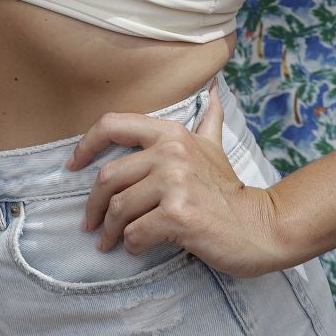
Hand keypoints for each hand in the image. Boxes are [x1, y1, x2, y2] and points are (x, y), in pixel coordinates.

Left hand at [68, 84, 285, 277]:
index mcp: (172, 133)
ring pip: (119, 208)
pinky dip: (132, 244)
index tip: (73, 165)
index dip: (86, 145)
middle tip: (91, 224)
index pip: (112, 124)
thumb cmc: (230, 191)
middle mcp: (171, 153)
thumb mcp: (214, 147)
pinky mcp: (178, 216)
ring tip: (109, 242)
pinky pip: (136, 232)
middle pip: (108, 177)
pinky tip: (137, 247)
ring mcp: (175, 184)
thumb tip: (212, 88)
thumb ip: (208, 119)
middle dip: (94, 205)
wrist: (262, 227)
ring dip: (110, 231)